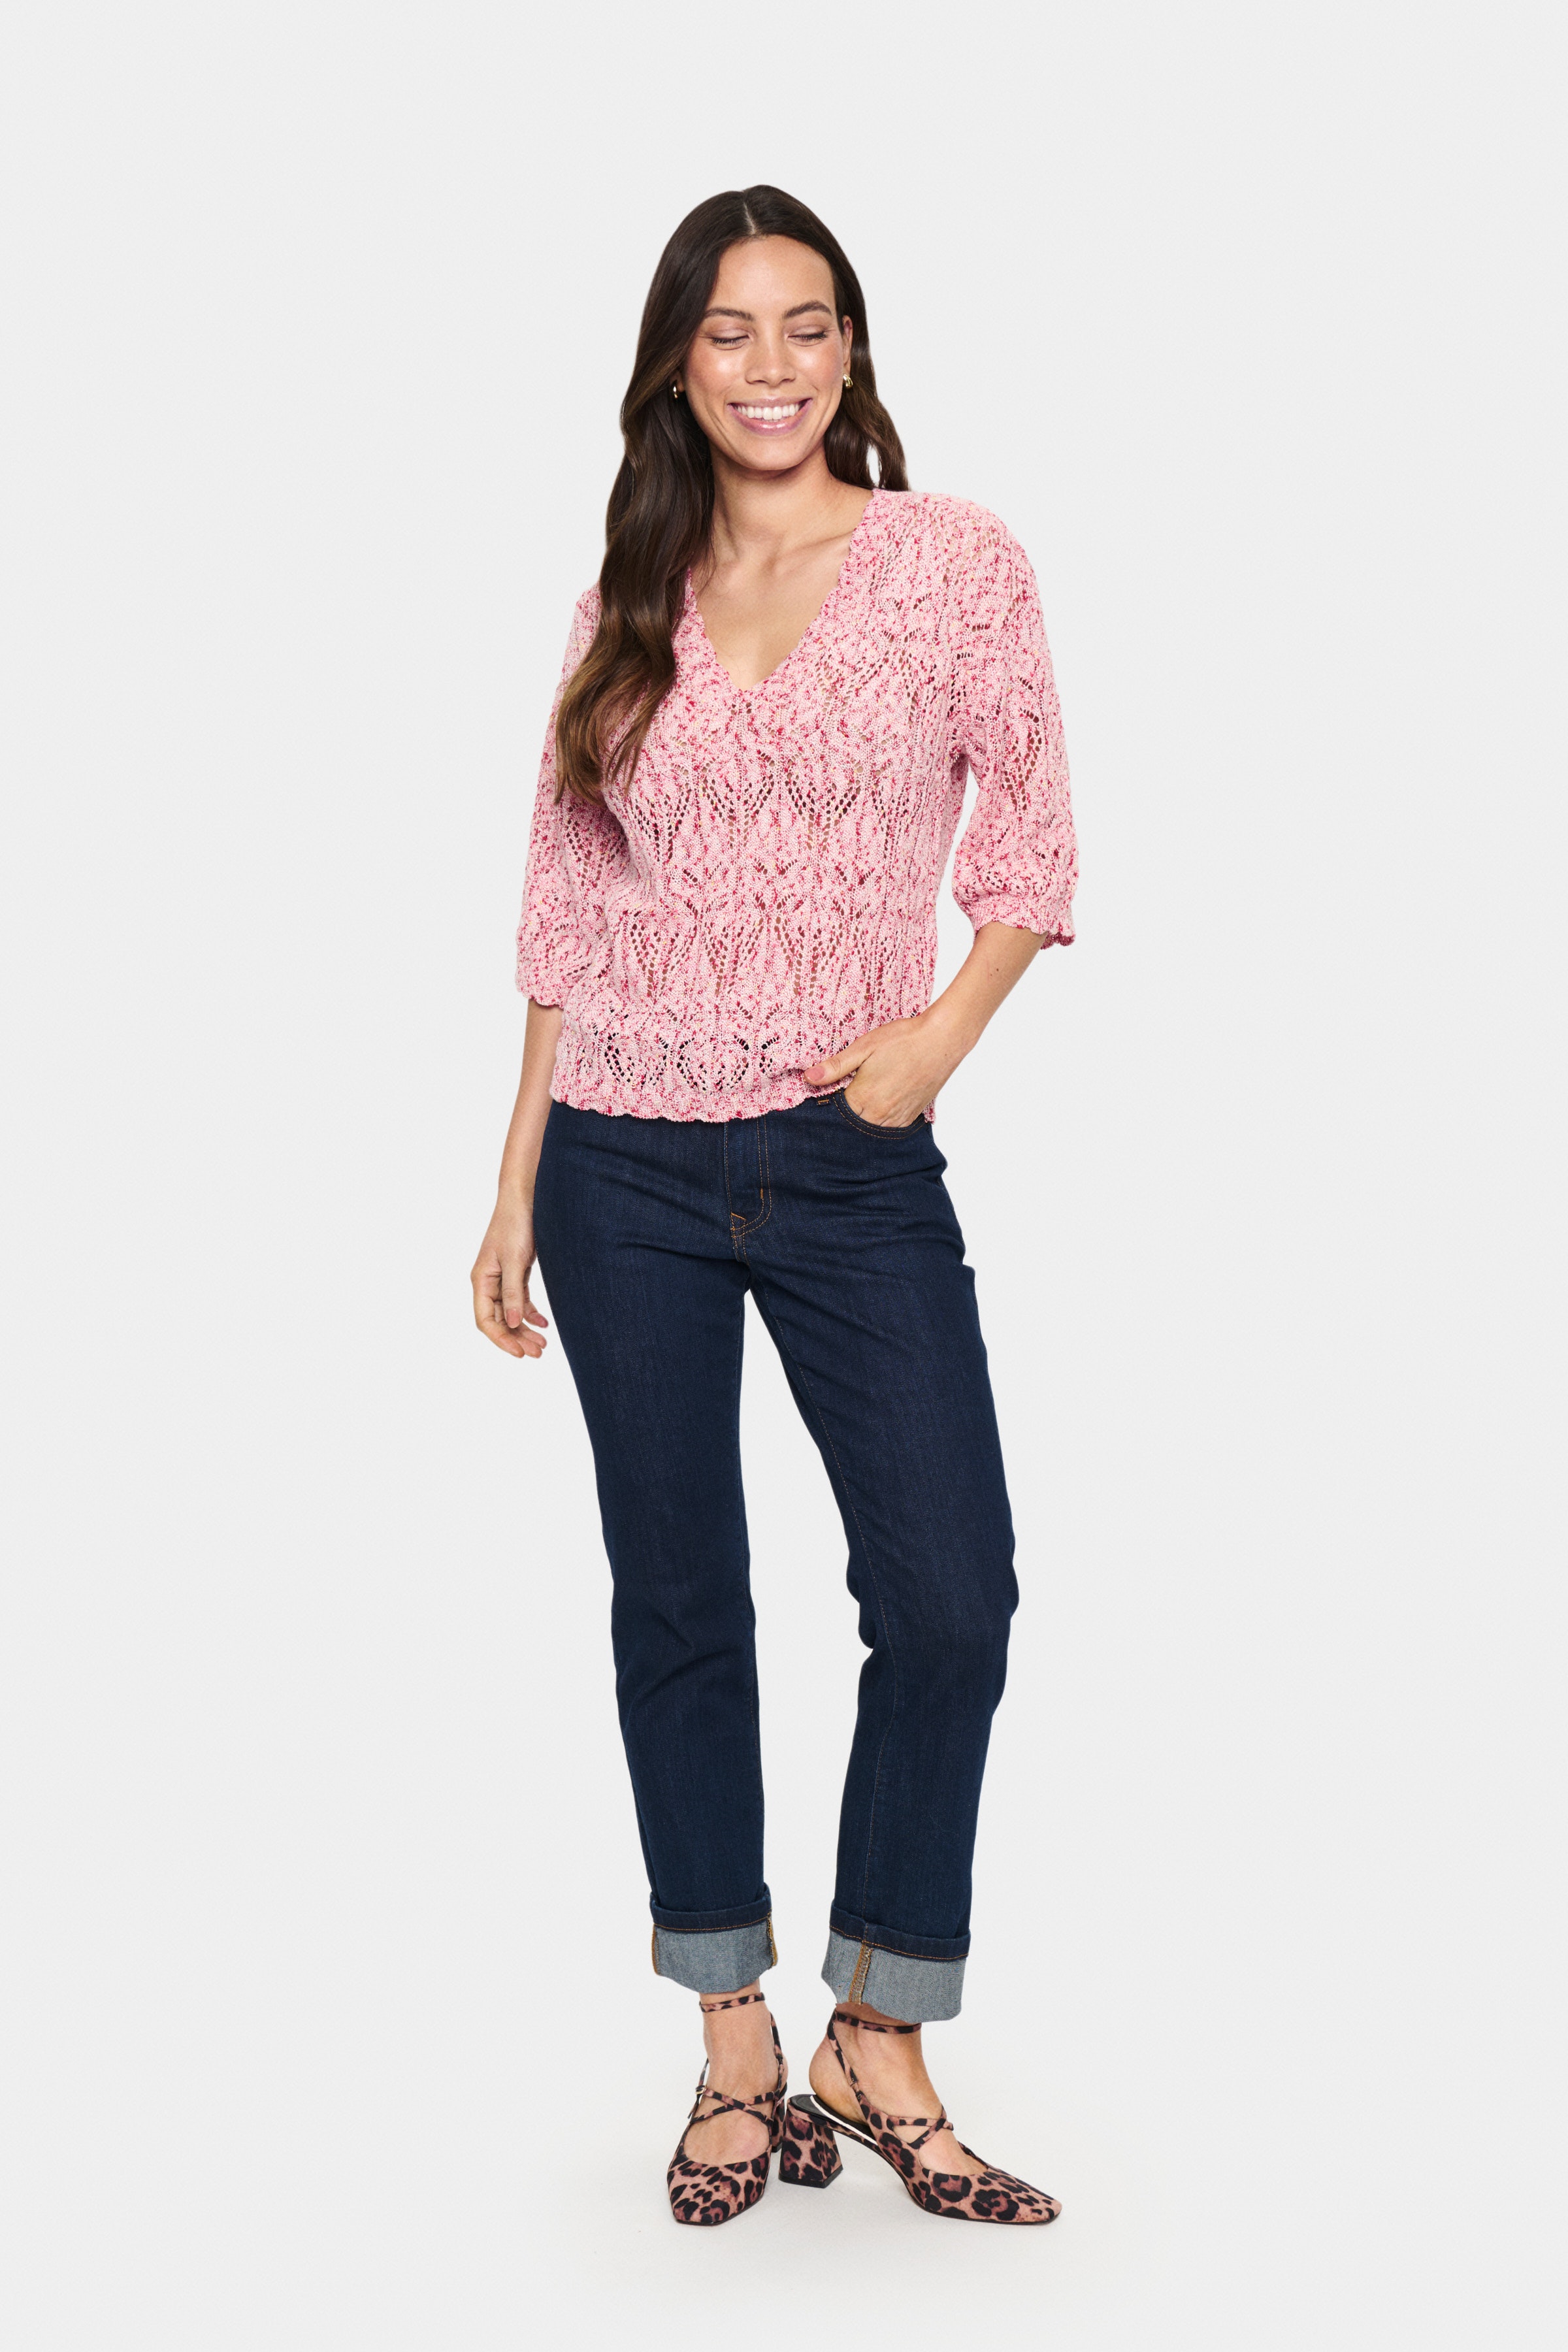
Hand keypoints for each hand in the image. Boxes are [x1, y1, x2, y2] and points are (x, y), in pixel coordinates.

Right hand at [471, 1196, 549, 1358]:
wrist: (525, 1197)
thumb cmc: (516, 1224)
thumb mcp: (515, 1260)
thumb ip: (513, 1292)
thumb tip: (511, 1322)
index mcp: (481, 1279)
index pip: (485, 1320)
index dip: (501, 1339)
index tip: (521, 1353)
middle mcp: (488, 1281)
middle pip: (498, 1320)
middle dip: (516, 1338)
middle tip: (538, 1352)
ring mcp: (502, 1277)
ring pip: (510, 1312)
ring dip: (524, 1329)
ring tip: (543, 1344)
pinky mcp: (516, 1271)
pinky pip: (520, 1299)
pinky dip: (531, 1313)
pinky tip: (544, 1323)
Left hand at [802, 1008, 966, 1127]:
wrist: (942, 1039)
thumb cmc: (903, 1039)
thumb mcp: (864, 1047)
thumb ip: (836, 1066)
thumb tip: (809, 1077)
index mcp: (863, 1098)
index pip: (835, 1114)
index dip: (826, 1107)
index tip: (823, 1097)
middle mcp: (880, 1114)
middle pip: (852, 1126)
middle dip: (843, 1117)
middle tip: (841, 1100)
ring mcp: (897, 1118)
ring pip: (871, 1129)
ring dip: (862, 1121)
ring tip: (860, 1103)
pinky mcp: (912, 1116)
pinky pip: (890, 1128)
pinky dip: (880, 1122)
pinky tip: (877, 1108)